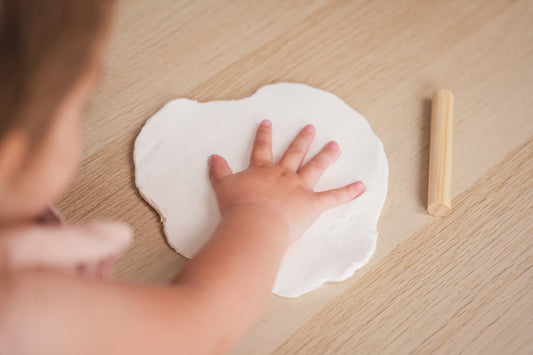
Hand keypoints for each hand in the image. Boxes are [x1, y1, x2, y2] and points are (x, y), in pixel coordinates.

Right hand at [208, 119, 364, 240]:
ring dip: (326, 156)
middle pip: (295, 153)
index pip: (262, 148)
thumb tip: (212, 158)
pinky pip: (333, 197)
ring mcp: (299, 188)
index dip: (264, 135)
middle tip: (311, 128)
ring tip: (335, 146)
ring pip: (315, 168)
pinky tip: (361, 186)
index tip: (267, 123)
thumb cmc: (238, 207)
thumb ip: (219, 172)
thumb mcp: (223, 187)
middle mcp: (283, 174)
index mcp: (262, 170)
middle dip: (303, 139)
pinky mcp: (312, 204)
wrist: (254, 223)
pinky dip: (348, 192)